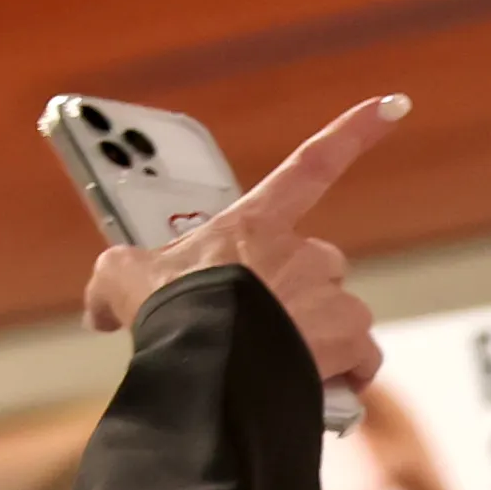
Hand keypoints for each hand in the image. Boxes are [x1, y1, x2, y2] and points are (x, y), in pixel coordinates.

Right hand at [83, 93, 403, 393]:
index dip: (354, 131)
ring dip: (320, 335)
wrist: (207, 364)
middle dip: (300, 292)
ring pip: (339, 313)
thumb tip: (99, 310)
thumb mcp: (125, 279)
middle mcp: (302, 251)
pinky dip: (347, 374)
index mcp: (255, 223)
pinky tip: (316, 384)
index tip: (390, 105)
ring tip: (281, 360)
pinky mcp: (350, 337)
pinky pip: (362, 358)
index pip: (311, 164)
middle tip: (265, 322)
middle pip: (320, 264)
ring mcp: (330, 294)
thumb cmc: (172, 314)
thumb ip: (118, 279)